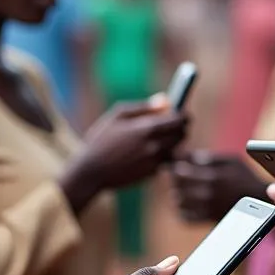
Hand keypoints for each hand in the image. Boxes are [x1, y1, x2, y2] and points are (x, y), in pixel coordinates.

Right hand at [62, 97, 188, 211]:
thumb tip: (164, 100)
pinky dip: (162, 156)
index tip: (181, 113)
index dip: (183, 115)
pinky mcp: (152, 174)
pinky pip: (165, 162)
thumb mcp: (117, 115)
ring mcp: (155, 162)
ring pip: (176, 150)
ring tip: (158, 138)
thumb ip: (143, 107)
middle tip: (172, 125)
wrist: (92, 171)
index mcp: (148, 128)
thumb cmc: (101, 140)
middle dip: (180, 128)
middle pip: (182, 135)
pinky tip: (147, 152)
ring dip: (172, 143)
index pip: (179, 120)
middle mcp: (155, 146)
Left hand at [170, 152, 266, 222]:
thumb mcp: (232, 160)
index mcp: (213, 177)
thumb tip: (190, 157)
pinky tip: (187, 204)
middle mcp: (209, 194)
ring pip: (179, 202)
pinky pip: (185, 218)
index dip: (175, 168)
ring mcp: (208, 208)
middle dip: (175, 180)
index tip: (177, 165)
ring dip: (177, 195)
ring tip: (183, 190)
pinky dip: (182, 210)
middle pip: (177, 187)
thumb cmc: (245, 177)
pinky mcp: (208, 220)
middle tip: (178, 177)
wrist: (259, 202)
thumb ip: (210, 158)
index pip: (181, 172)